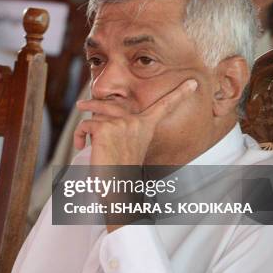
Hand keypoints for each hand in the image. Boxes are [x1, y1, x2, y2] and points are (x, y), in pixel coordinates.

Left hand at [74, 79, 197, 165]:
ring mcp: (120, 123)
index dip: (179, 94)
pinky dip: (79, 135)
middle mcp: (136, 122)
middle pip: (111, 104)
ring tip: (83, 142)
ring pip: (94, 116)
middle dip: (93, 103)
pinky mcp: (104, 128)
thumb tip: (107, 115)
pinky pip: (85, 124)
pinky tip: (81, 146)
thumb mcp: (129, 147)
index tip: (193, 82)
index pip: (164, 106)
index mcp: (146, 127)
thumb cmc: (120, 173)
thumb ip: (125, 130)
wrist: (116, 190)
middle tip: (81, 104)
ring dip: (85, 129)